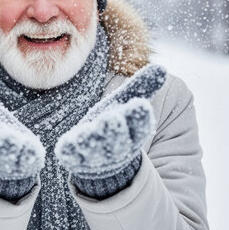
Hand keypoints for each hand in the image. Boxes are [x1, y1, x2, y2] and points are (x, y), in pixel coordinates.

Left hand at [55, 64, 165, 195]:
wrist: (98, 162)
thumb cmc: (114, 125)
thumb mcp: (125, 105)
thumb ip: (142, 88)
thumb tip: (161, 68)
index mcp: (132, 135)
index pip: (140, 127)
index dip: (139, 118)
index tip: (140, 104)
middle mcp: (116, 149)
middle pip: (118, 141)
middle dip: (114, 130)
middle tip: (111, 117)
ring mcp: (95, 157)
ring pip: (95, 150)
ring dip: (91, 140)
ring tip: (88, 130)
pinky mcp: (75, 160)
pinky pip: (72, 157)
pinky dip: (70, 151)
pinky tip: (67, 143)